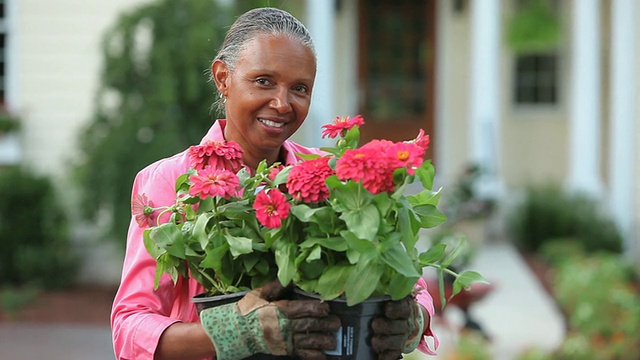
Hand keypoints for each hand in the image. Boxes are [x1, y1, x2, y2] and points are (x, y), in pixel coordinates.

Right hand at [199, 280, 340, 359]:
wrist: (235, 332)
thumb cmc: (247, 311)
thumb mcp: (259, 294)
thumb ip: (275, 286)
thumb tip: (289, 276)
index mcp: (279, 310)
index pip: (301, 309)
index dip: (316, 308)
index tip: (327, 308)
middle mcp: (284, 326)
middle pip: (308, 325)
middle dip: (324, 324)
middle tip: (337, 323)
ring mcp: (284, 339)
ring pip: (307, 341)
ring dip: (322, 341)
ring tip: (333, 340)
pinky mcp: (283, 350)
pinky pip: (300, 353)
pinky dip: (312, 355)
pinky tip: (322, 355)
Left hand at [371, 296, 425, 359]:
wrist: (404, 321)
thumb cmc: (390, 305)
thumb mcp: (389, 297)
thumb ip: (380, 293)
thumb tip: (358, 289)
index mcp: (405, 307)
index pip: (405, 308)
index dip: (397, 309)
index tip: (387, 309)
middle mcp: (407, 323)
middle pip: (402, 327)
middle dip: (387, 326)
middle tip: (374, 324)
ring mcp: (404, 337)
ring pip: (398, 342)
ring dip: (385, 342)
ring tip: (374, 341)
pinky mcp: (398, 349)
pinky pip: (394, 355)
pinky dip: (386, 356)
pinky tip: (379, 356)